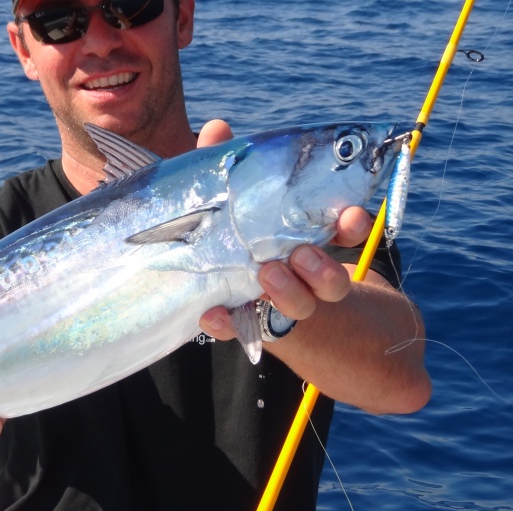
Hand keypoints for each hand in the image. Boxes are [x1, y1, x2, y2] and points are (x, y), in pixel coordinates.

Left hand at [193, 120, 372, 339]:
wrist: (224, 297)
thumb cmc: (243, 234)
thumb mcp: (240, 200)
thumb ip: (231, 166)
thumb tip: (218, 127)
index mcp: (313, 243)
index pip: (345, 236)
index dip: (353, 227)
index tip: (352, 216)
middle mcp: (305, 280)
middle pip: (330, 282)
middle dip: (321, 268)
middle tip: (301, 252)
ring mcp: (280, 308)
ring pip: (300, 308)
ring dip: (290, 292)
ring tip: (268, 272)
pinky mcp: (247, 326)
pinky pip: (240, 329)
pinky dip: (226, 323)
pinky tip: (211, 314)